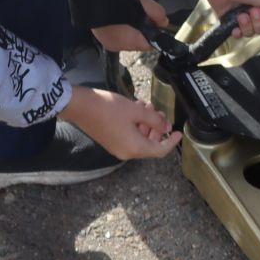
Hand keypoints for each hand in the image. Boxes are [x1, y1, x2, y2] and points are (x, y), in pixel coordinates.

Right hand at [59, 85, 180, 159]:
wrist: (80, 106)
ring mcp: (117, 148)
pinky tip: (135, 110)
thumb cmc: (108, 108)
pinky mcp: (110, 141)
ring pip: (139, 138)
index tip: (178, 132)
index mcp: (134, 148)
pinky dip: (136, 125)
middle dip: (156, 128)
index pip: (159, 150)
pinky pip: (129, 137)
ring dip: (146, 124)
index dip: (171, 142)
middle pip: (149, 144)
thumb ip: (154, 120)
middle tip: (158, 112)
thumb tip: (164, 127)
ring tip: (146, 107)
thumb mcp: (136, 111)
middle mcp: (126, 152)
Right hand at [92, 0, 169, 54]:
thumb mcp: (146, 5)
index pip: (149, 44)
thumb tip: (164, 23)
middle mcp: (118, 46)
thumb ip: (158, 15)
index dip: (154, 33)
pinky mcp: (98, 35)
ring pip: (124, 37)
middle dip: (141, 29)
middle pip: (136, 41)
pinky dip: (117, 26)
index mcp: (131, 43)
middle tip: (140, 12)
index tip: (155, 22)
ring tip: (127, 11)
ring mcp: (106, 41)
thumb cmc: (122, 1)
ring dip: (128, 27)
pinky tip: (117, 13)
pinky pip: (114, 32)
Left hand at [196, 0, 259, 36]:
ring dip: (247, 26)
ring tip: (241, 15)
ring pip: (250, 32)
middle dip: (258, 22)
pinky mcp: (229, 21)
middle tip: (253, 11)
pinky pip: (237, 34)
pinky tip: (236, 28)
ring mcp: (242, 16)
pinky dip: (237, 33)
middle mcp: (254, 11)